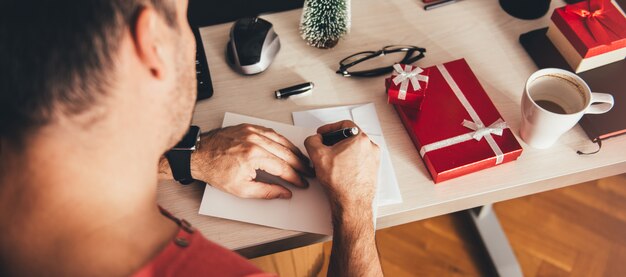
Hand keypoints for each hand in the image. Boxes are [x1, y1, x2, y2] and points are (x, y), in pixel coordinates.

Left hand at [191, 124, 313, 198]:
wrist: (199, 155)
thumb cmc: (215, 171)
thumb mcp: (241, 189)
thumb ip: (267, 191)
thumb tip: (284, 193)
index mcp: (254, 156)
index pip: (283, 168)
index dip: (295, 177)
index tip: (302, 183)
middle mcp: (255, 140)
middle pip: (286, 153)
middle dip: (299, 164)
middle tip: (308, 172)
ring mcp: (252, 131)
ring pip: (281, 140)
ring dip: (293, 151)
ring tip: (302, 160)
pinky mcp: (248, 126)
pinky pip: (270, 131)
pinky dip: (281, 140)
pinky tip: (286, 146)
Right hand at [304, 120, 379, 210]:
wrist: (352, 204)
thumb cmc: (342, 183)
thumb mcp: (318, 156)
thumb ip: (313, 141)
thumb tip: (314, 140)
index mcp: (361, 139)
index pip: (344, 125)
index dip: (329, 128)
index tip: (323, 134)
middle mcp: (370, 147)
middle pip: (350, 137)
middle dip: (335, 142)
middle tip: (325, 148)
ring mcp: (373, 159)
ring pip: (354, 149)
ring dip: (342, 152)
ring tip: (332, 162)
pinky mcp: (372, 170)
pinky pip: (359, 160)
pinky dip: (349, 162)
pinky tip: (339, 171)